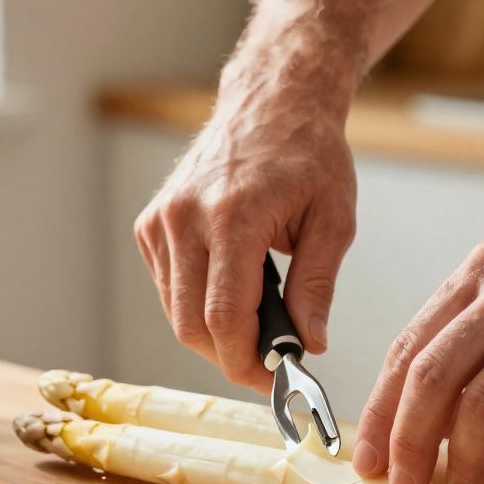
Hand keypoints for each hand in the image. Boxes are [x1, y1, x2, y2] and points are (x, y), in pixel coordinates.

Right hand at [134, 89, 355, 390]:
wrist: (270, 103)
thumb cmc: (308, 155)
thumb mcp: (333, 219)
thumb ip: (317, 287)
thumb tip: (309, 346)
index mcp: (233, 215)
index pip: (224, 317)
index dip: (246, 362)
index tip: (273, 381)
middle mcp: (185, 218)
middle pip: (190, 325)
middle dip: (228, 357)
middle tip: (267, 367)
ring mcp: (160, 221)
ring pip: (174, 312)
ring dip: (212, 334)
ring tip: (256, 329)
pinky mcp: (150, 225)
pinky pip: (167, 288)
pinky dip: (196, 305)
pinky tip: (231, 292)